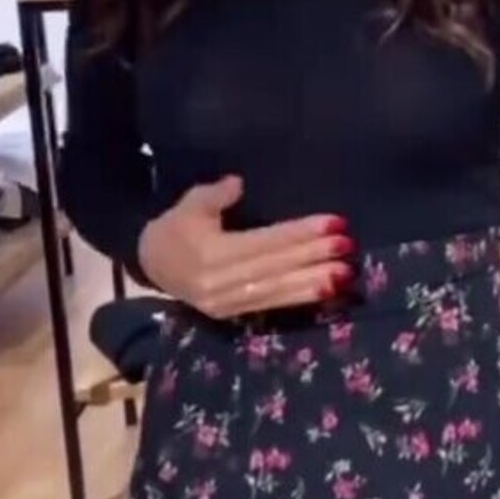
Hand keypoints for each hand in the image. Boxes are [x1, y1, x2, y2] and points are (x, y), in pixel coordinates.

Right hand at [137, 175, 355, 318]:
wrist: (150, 265)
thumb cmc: (176, 227)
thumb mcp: (189, 203)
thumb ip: (214, 195)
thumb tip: (237, 184)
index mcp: (209, 254)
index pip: (264, 242)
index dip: (300, 233)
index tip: (335, 222)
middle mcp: (219, 283)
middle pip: (274, 269)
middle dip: (314, 258)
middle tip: (348, 247)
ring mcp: (225, 303)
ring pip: (276, 292)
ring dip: (313, 283)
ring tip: (345, 275)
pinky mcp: (232, 315)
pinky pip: (270, 305)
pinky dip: (299, 299)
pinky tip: (325, 291)